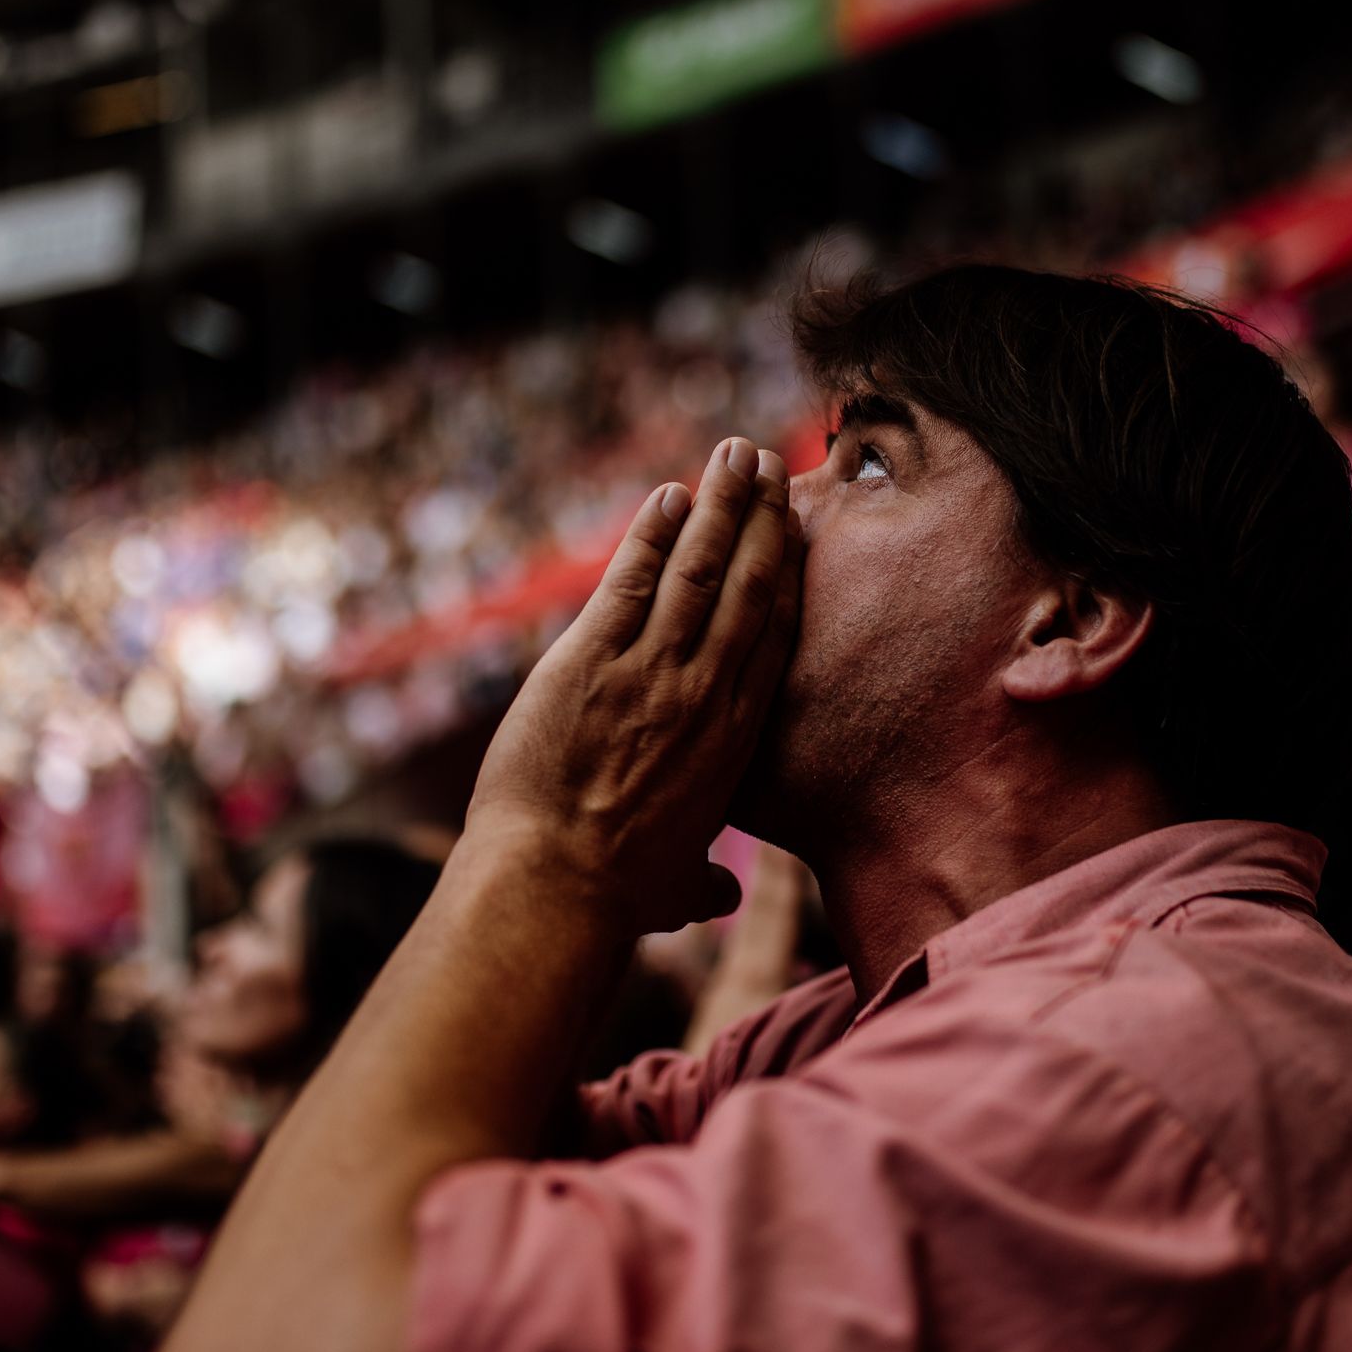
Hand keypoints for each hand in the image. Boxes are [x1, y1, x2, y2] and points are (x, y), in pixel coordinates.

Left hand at [464, 436, 801, 936]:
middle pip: (749, 587)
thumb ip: (704, 882)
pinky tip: (670, 494)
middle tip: (776, 464)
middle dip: (764, 519)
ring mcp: (651, 670)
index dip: (786, 577)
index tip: (795, 534)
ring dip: (721, 506)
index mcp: (733, 739)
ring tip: (737, 454)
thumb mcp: (675, 889)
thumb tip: (721, 898)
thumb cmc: (615, 895)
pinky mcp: (592, 658)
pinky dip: (654, 532)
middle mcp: (705, 692)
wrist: (556, 886)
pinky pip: (632, 579)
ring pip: (700, 570)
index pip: (771, 638)